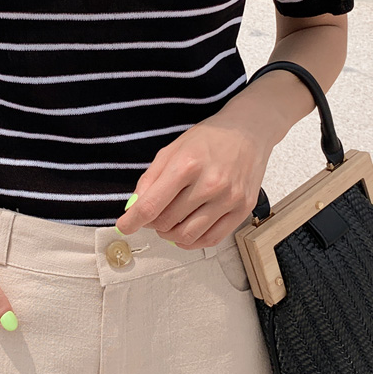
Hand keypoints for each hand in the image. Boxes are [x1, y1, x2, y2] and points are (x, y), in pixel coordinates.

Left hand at [117, 112, 268, 250]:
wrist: (248, 132)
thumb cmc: (209, 139)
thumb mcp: (172, 150)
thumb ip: (150, 179)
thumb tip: (134, 208)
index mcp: (187, 165)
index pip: (151, 205)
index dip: (132, 221)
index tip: (124, 226)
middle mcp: (210, 184)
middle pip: (167, 222)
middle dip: (153, 223)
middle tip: (153, 216)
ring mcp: (229, 199)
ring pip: (188, 236)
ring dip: (171, 235)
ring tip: (170, 223)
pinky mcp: (242, 209)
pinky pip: (212, 239)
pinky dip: (193, 241)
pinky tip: (187, 230)